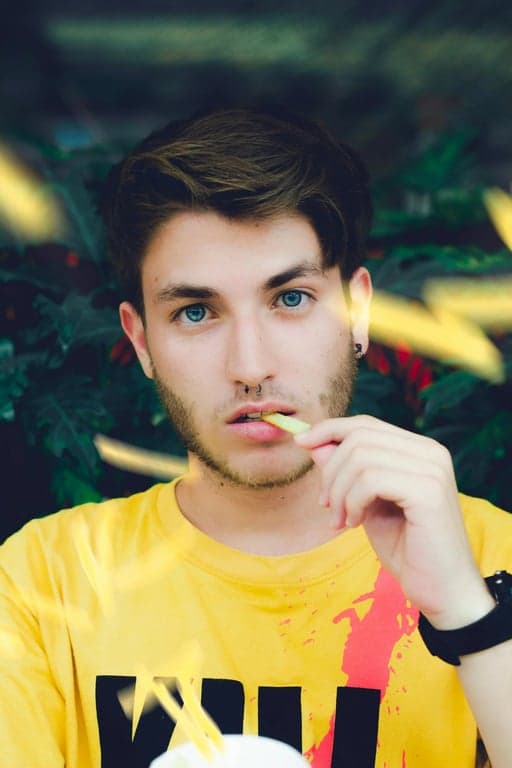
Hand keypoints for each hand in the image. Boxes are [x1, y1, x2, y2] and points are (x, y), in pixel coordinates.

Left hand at [295, 415, 494, 627]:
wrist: (441, 590)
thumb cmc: (406, 548)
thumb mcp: (365, 502)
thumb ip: (345, 471)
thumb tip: (314, 442)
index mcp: (419, 450)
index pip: (366, 424)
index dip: (330, 430)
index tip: (301, 442)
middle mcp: (430, 452)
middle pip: (359, 437)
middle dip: (331, 470)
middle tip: (326, 505)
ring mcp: (432, 469)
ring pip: (360, 457)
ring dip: (339, 491)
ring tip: (340, 520)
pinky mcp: (428, 491)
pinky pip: (370, 480)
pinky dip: (352, 502)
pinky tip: (355, 524)